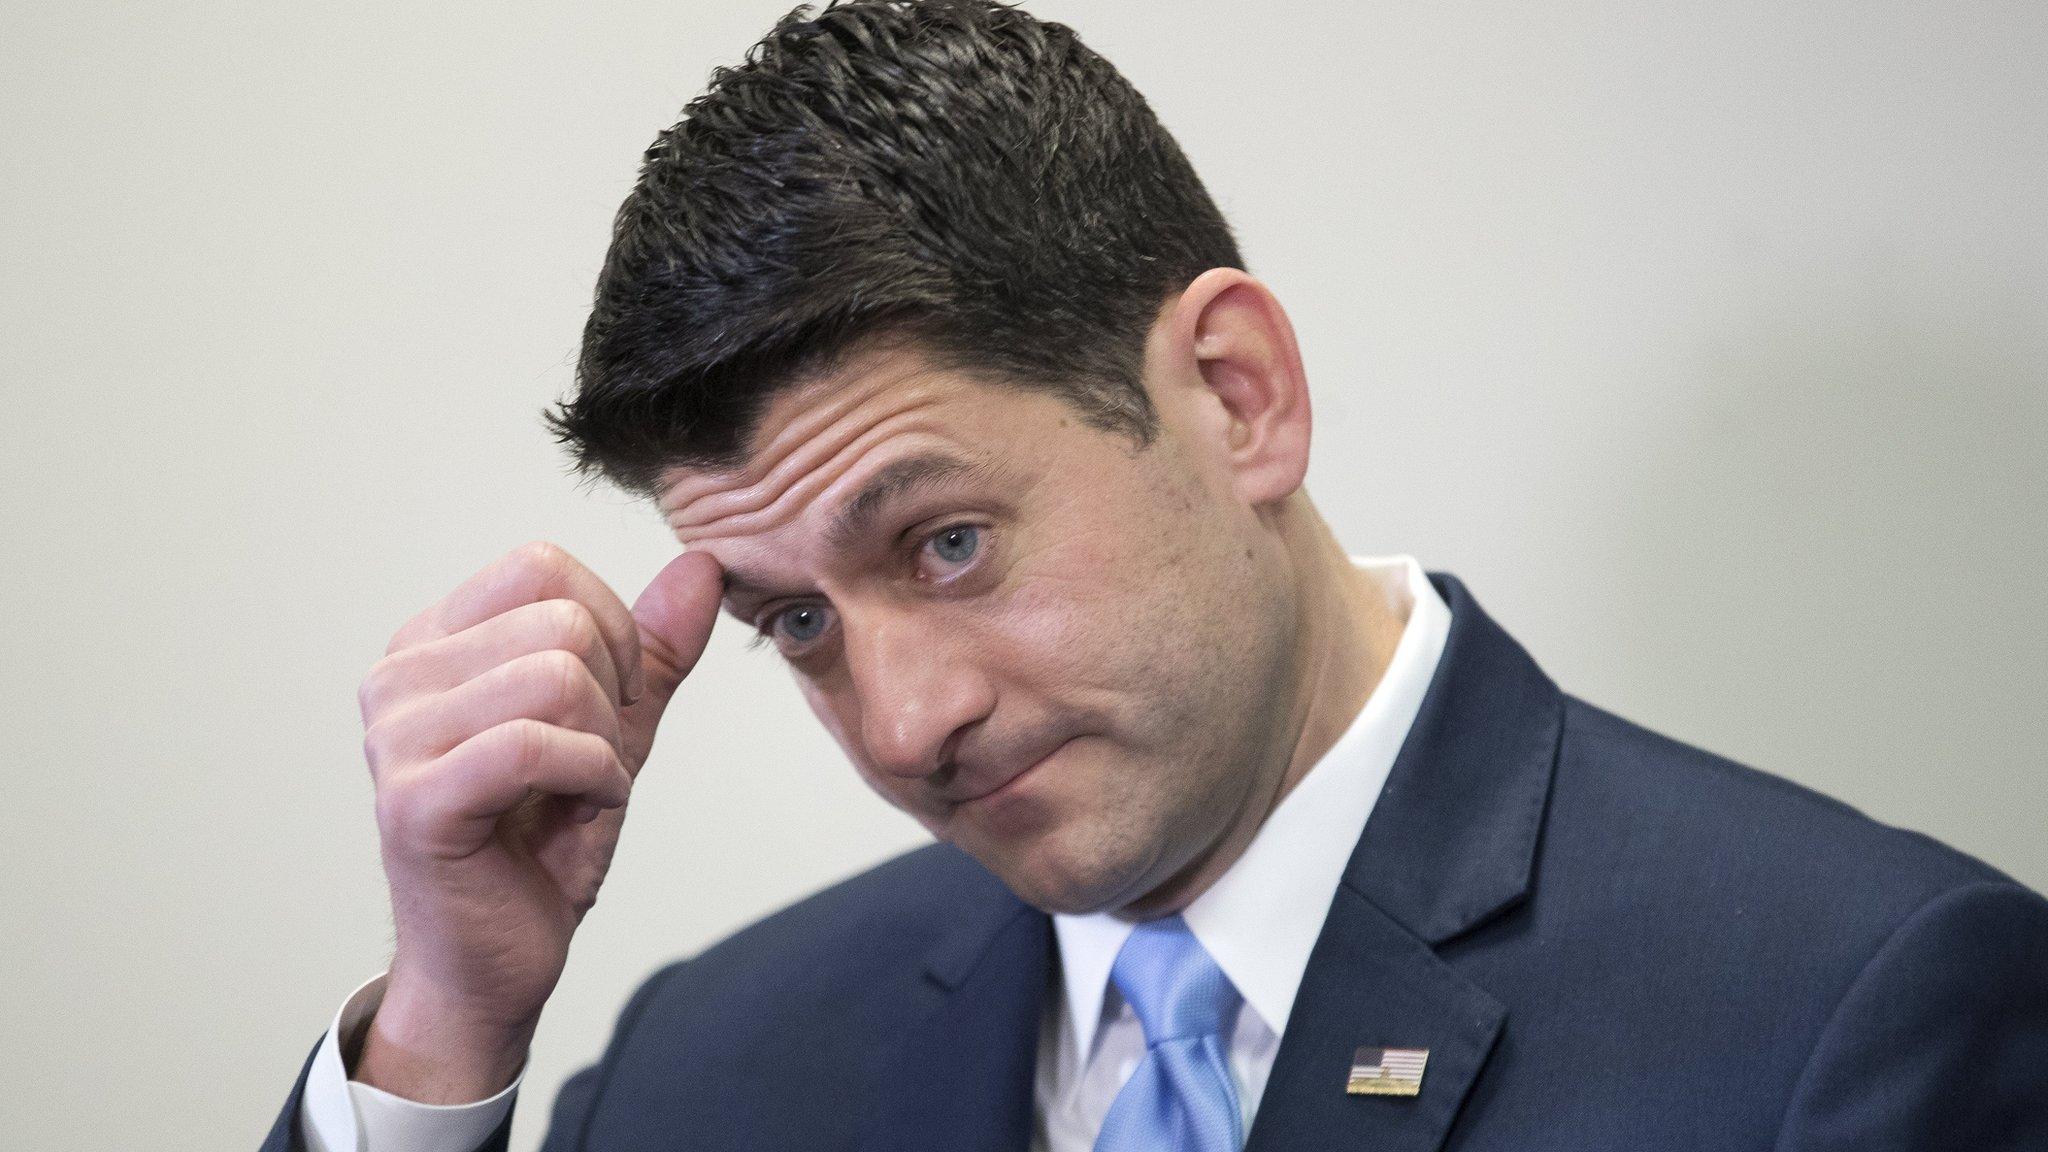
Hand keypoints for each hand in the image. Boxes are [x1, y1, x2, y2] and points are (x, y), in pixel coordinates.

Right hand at [351, 541, 720, 1101]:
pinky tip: (586, 811)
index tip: (610, 703)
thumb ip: (654, 648)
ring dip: (605, 745)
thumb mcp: (614, 726)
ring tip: (581, 789)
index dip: (611, 629)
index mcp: (432, 642)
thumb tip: (704, 566)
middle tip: (593, 760)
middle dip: (614, 696)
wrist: (494, 960)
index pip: (542, 566)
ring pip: (559, 677)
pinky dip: (595, 779)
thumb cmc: (540, 841)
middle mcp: (398, 677)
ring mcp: (397, 737)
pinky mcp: (416, 801)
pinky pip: (537, 746)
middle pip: (563, 622)